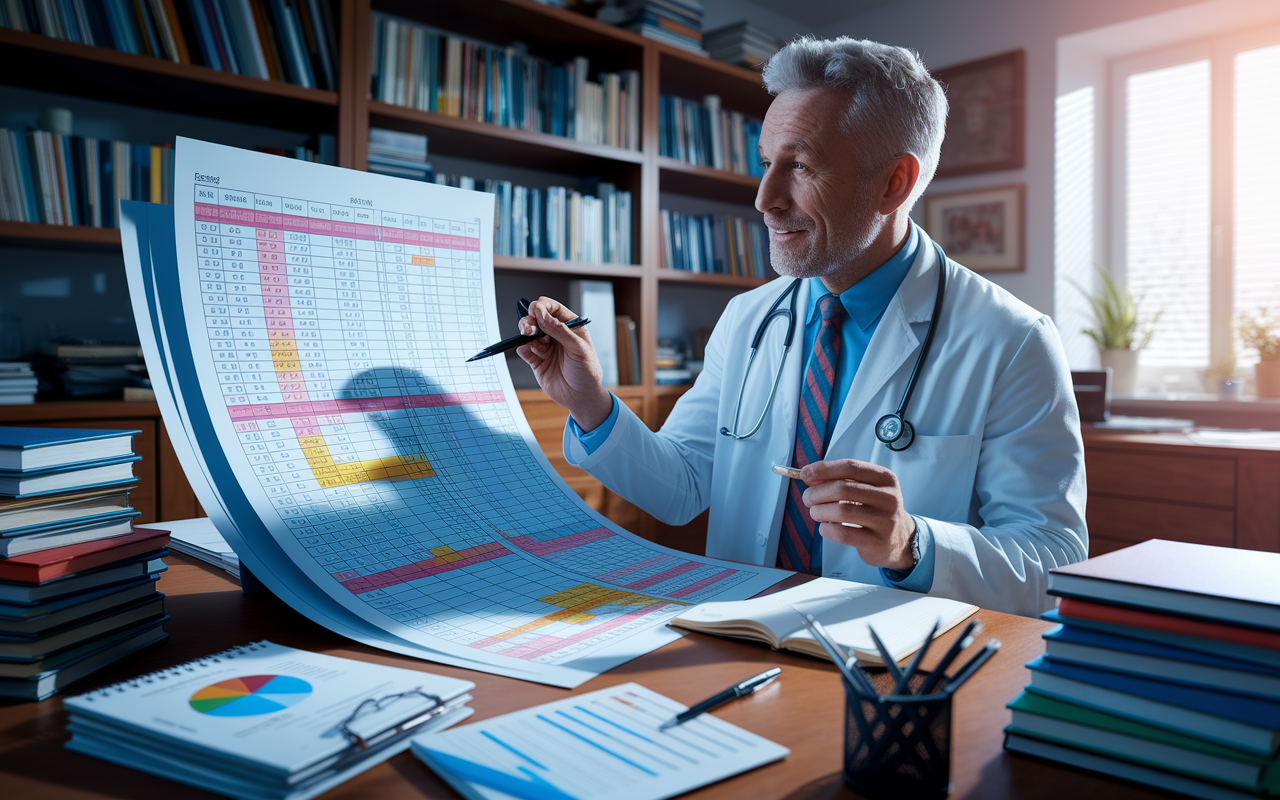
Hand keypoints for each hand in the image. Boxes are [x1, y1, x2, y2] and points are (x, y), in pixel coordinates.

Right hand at [516, 296, 612, 429]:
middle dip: (531, 318)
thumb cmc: (587, 373)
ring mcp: (546, 347)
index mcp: (571, 327)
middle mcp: (557, 334)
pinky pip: (524, 349)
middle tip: (529, 326)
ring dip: (526, 331)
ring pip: (529, 332)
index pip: (553, 308)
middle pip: (537, 318)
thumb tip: (542, 314)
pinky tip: (526, 350)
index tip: (536, 311)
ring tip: (527, 335)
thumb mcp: (578, 348)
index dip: (543, 306)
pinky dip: (522, 348)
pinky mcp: (536, 360)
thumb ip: (559, 330)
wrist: (580, 398)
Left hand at [799, 459, 917, 571]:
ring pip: (841, 511)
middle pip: (842, 488)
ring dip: (819, 511)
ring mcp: (884, 521)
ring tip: (815, 513)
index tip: (805, 473)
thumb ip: (840, 480)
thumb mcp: (865, 489)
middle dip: (817, 493)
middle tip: (807, 498)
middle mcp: (888, 497)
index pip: (850, 467)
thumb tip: (809, 475)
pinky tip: (826, 527)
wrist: (900, 540)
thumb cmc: (876, 510)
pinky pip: (842, 533)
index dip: (823, 469)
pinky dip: (827, 529)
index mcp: (884, 479)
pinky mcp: (876, 542)